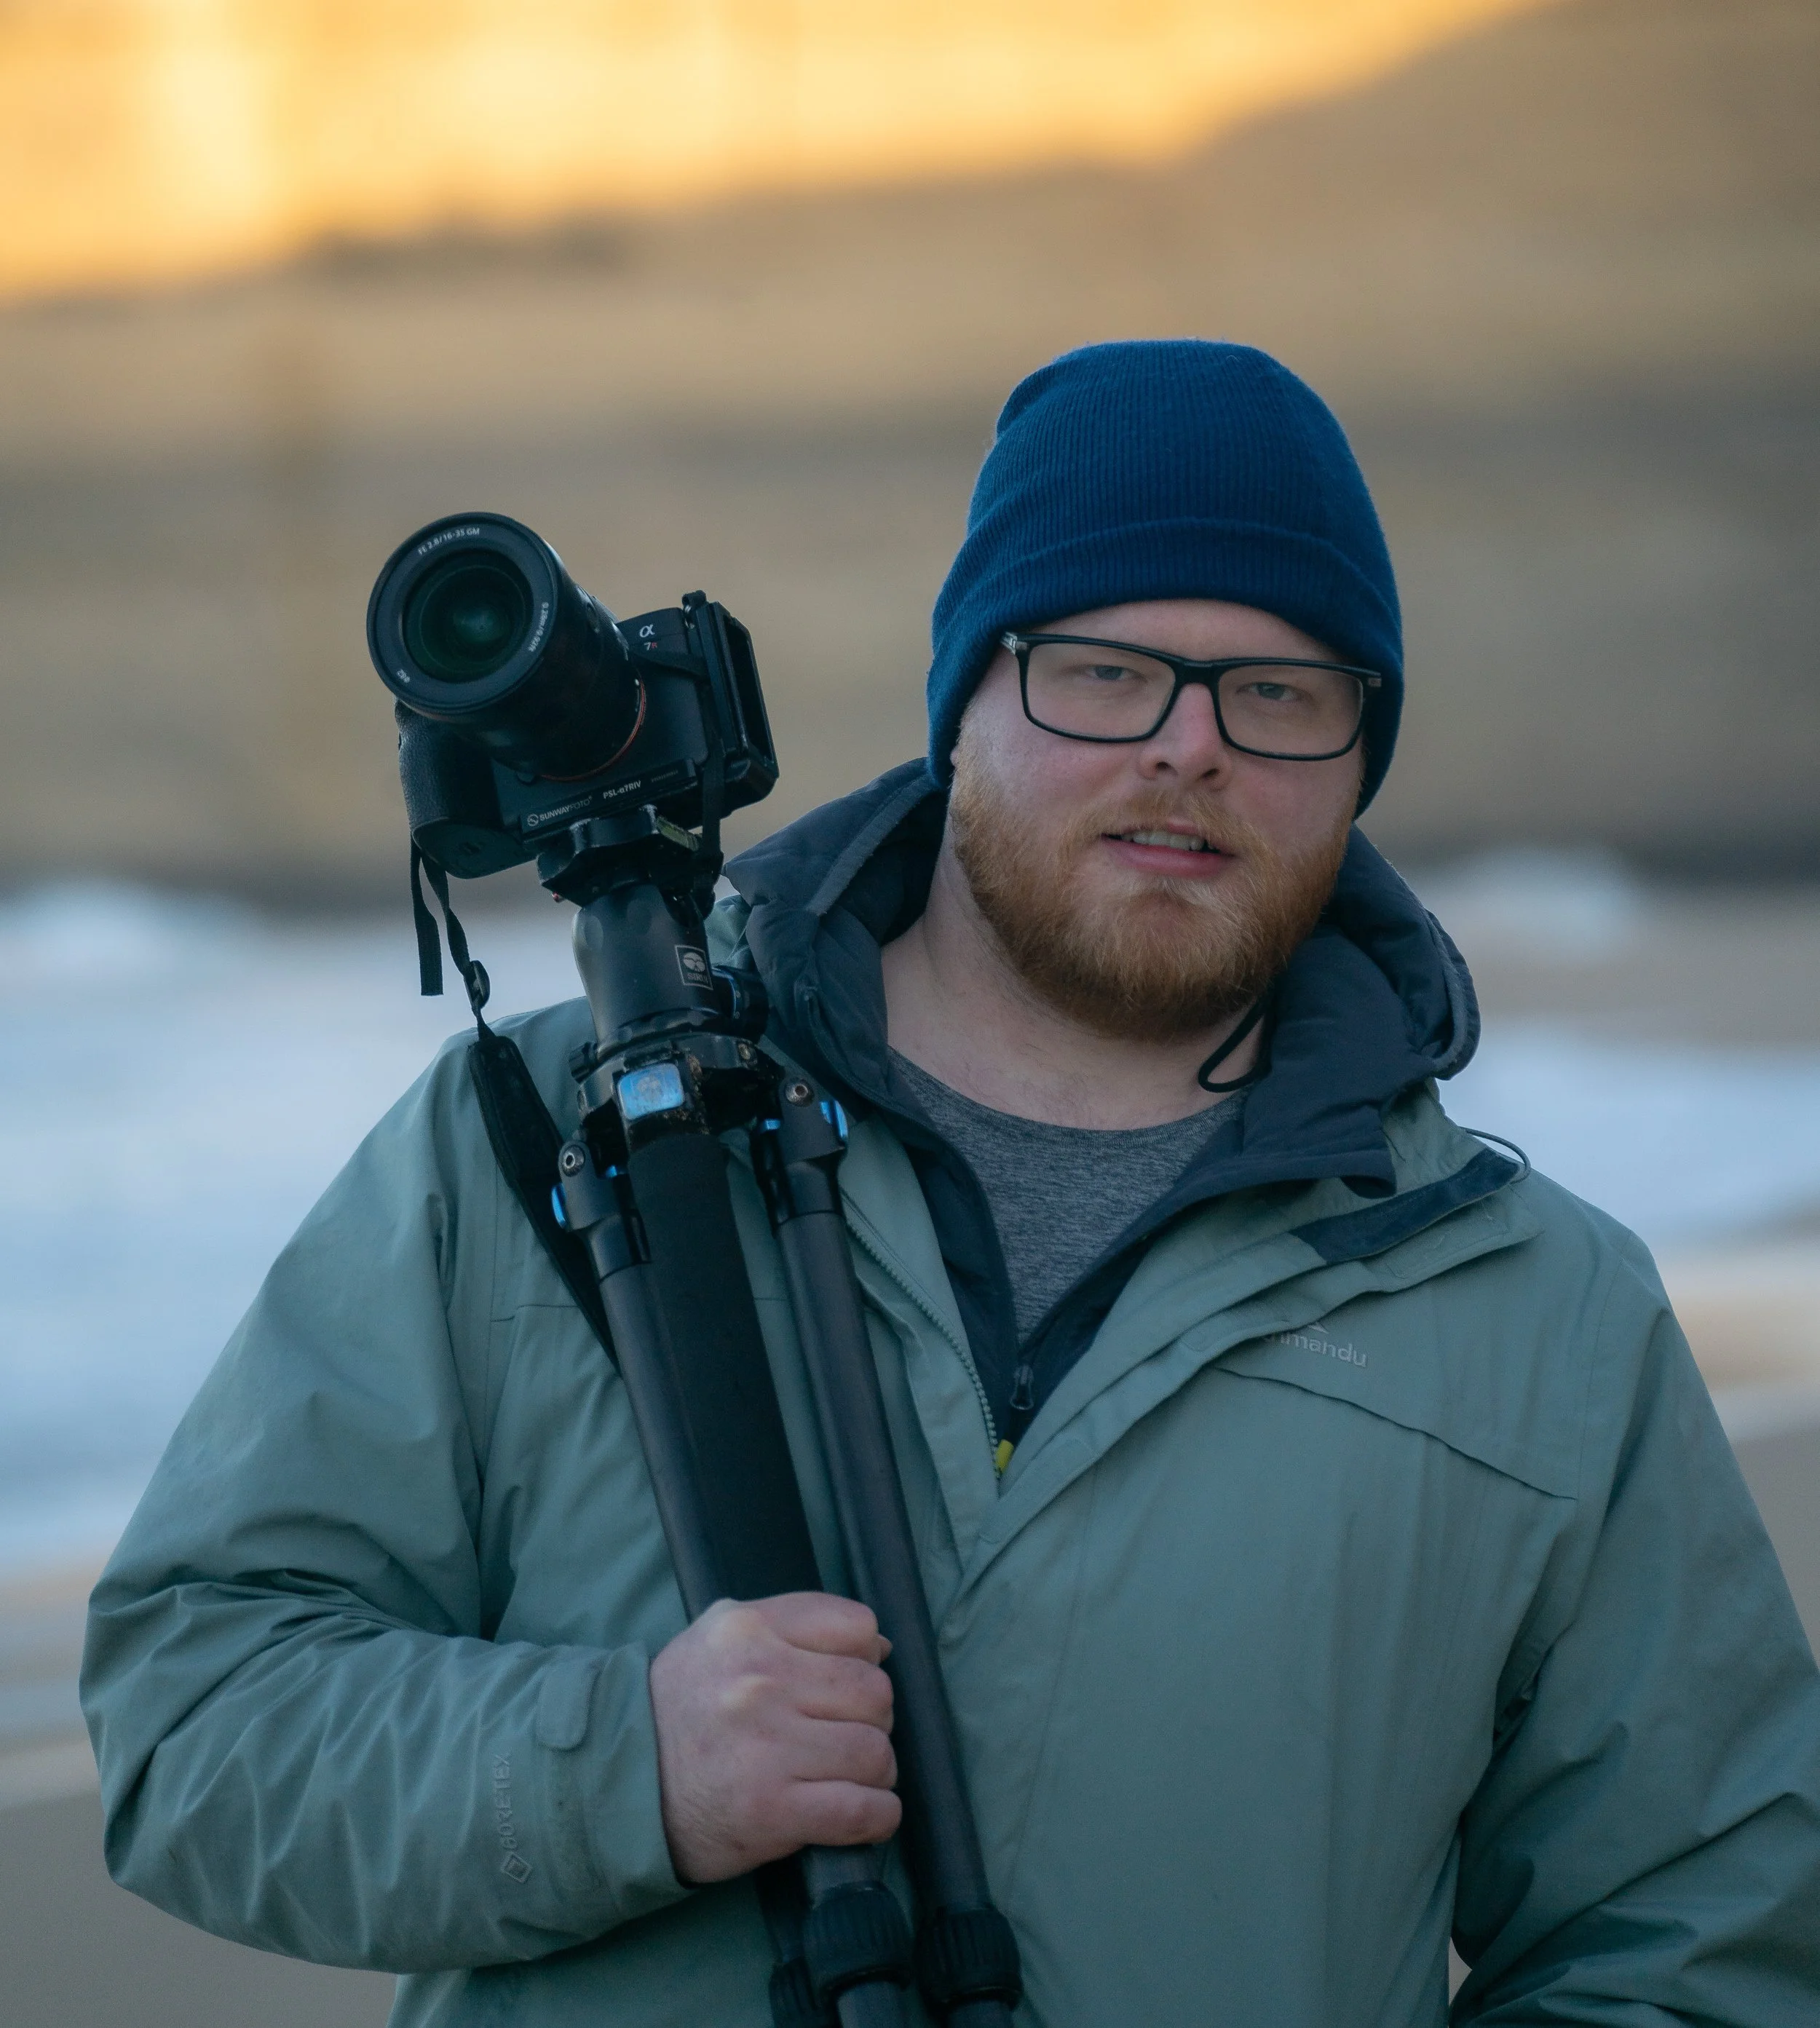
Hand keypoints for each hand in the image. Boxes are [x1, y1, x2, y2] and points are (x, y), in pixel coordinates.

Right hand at [649, 1593, 900, 1883]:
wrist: (619, 1783)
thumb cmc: (682, 1708)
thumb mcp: (723, 1637)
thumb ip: (796, 1626)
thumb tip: (880, 1647)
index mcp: (749, 1628)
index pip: (857, 1627)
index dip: (864, 1660)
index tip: (844, 1688)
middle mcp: (759, 1681)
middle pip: (874, 1693)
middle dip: (873, 1720)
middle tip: (844, 1738)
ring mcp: (766, 1747)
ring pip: (875, 1752)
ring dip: (874, 1772)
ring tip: (846, 1777)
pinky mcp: (771, 1811)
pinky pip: (862, 1810)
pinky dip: (876, 1817)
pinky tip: (861, 1815)